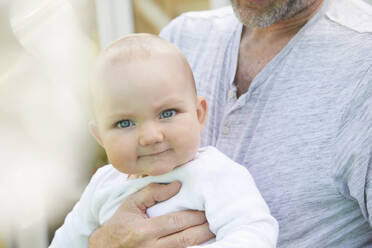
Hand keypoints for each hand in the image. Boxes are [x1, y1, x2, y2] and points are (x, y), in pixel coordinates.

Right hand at [88, 181, 213, 247]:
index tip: (206, 209)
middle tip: (216, 220)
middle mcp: (152, 247)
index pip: (176, 222)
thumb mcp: (130, 204)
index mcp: (144, 231)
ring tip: (213, 231)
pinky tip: (201, 242)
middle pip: (186, 238)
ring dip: (202, 241)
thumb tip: (177, 185)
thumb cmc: (119, 224)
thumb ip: (152, 192)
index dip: (194, 216)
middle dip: (204, 229)